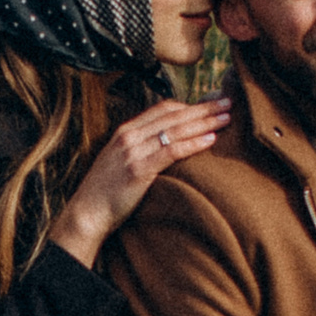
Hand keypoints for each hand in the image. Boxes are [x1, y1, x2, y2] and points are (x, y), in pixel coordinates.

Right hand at [47, 95, 231, 265]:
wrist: (87, 213)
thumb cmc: (106, 193)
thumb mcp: (121, 163)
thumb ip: (141, 150)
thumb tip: (168, 147)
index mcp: (125, 131)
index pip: (162, 109)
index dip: (189, 104)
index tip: (210, 103)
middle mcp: (129, 136)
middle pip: (173, 115)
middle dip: (203, 107)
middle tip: (228, 101)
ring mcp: (133, 151)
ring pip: (176, 130)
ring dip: (204, 122)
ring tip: (227, 117)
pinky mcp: (138, 169)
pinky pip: (171, 151)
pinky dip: (193, 143)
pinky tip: (211, 139)